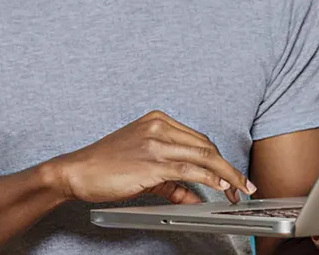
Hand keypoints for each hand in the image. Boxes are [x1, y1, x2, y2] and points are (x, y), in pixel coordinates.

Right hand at [46, 110, 255, 204]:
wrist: (76, 172)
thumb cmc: (106, 166)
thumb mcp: (144, 168)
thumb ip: (173, 182)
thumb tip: (195, 197)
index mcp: (159, 120)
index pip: (200, 139)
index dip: (219, 159)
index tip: (232, 174)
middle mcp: (159, 127)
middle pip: (206, 146)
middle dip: (228, 168)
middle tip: (242, 185)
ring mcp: (156, 143)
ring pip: (202, 156)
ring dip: (225, 176)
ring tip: (237, 190)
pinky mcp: (151, 162)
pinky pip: (188, 169)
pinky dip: (208, 179)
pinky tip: (219, 188)